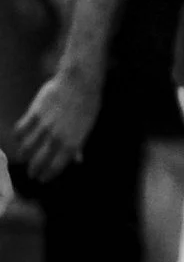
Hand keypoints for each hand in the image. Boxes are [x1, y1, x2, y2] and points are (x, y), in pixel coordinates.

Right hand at [12, 63, 101, 180]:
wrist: (80, 82)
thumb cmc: (87, 105)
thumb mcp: (87, 127)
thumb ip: (79, 145)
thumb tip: (78, 160)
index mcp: (72, 143)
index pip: (56, 166)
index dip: (47, 175)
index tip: (42, 179)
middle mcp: (56, 137)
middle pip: (39, 160)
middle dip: (33, 170)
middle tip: (31, 173)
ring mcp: (44, 125)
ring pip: (27, 147)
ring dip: (23, 156)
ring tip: (23, 158)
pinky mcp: (35, 113)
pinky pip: (21, 129)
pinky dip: (17, 136)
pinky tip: (18, 139)